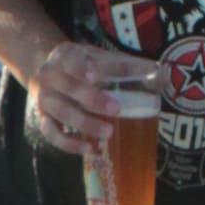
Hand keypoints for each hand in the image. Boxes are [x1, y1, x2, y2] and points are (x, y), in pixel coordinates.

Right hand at [25, 36, 148, 153]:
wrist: (48, 72)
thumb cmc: (81, 65)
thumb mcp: (99, 57)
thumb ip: (124, 65)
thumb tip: (162, 74)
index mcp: (64, 56)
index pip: (70, 60)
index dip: (80, 67)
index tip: (94, 75)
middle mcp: (48, 77)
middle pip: (68, 88)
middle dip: (91, 99)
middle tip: (116, 109)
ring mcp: (43, 99)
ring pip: (61, 113)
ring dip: (84, 123)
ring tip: (108, 133)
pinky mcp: (42, 118)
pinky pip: (52, 133)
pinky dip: (68, 143)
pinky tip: (88, 148)